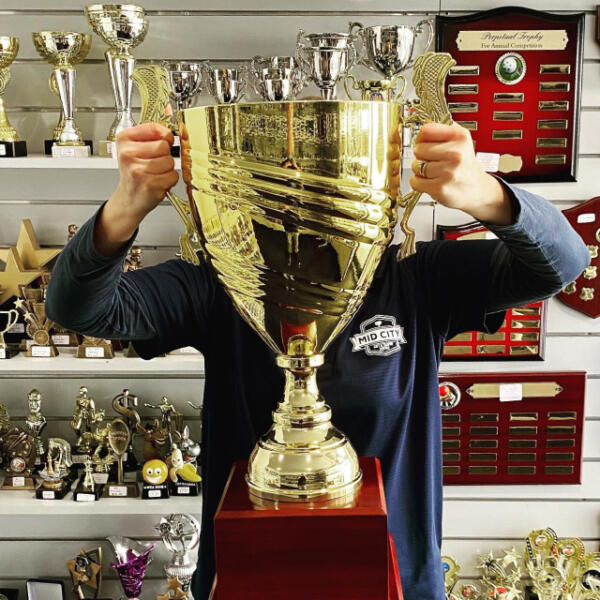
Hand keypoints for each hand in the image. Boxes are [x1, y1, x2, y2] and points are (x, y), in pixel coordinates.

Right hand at [95, 123, 177, 254]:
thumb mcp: (135, 148)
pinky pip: (172, 176)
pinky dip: (169, 180)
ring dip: (167, 169)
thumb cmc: (134, 173)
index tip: (162, 142)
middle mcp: (128, 154)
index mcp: (124, 139)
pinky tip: (158, 182)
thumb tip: (170, 117)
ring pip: (169, 162)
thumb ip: (152, 134)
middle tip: (155, 163)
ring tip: (155, 174)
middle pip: (164, 146)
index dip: (164, 137)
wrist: (129, 198)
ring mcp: (138, 170)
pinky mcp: (149, 184)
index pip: (155, 129)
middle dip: (165, 155)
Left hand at [409, 123, 512, 224]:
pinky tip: (431, 182)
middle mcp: (456, 152)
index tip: (425, 144)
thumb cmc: (465, 166)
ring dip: (420, 171)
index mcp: (460, 136)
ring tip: (435, 173)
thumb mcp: (461, 142)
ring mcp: (448, 171)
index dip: (421, 139)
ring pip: (416, 166)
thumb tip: (421, 130)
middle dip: (421, 157)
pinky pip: (415, 181)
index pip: (426, 131)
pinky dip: (419, 183)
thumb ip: (442, 132)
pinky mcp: (440, 187)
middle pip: (419, 149)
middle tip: (433, 162)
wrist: (477, 189)